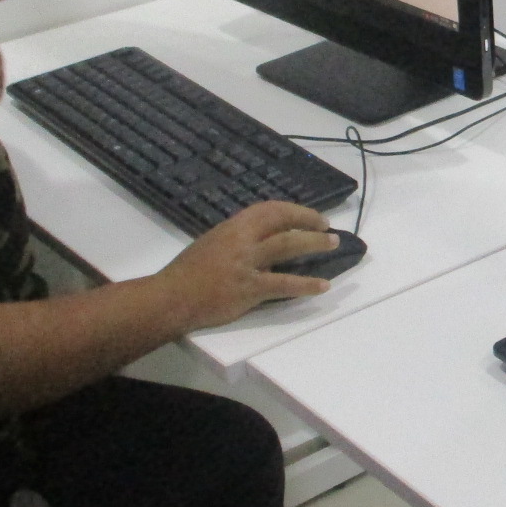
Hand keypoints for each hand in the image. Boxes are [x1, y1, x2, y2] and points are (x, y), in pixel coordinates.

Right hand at [156, 203, 338, 328]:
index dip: (293, 210)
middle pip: (283, 223)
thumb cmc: (188, 272)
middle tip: (328, 228)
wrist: (171, 297)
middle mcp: (242, 240)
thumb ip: (238, 239)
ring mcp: (247, 264)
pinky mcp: (250, 289)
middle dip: (310, 222)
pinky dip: (306, 285)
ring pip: (288, 246)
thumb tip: (262, 239)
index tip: (308, 216)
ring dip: (315, 244)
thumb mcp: (212, 243)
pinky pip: (284, 284)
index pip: (269, 209)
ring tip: (334, 245)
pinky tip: (323, 286)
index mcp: (232, 227)